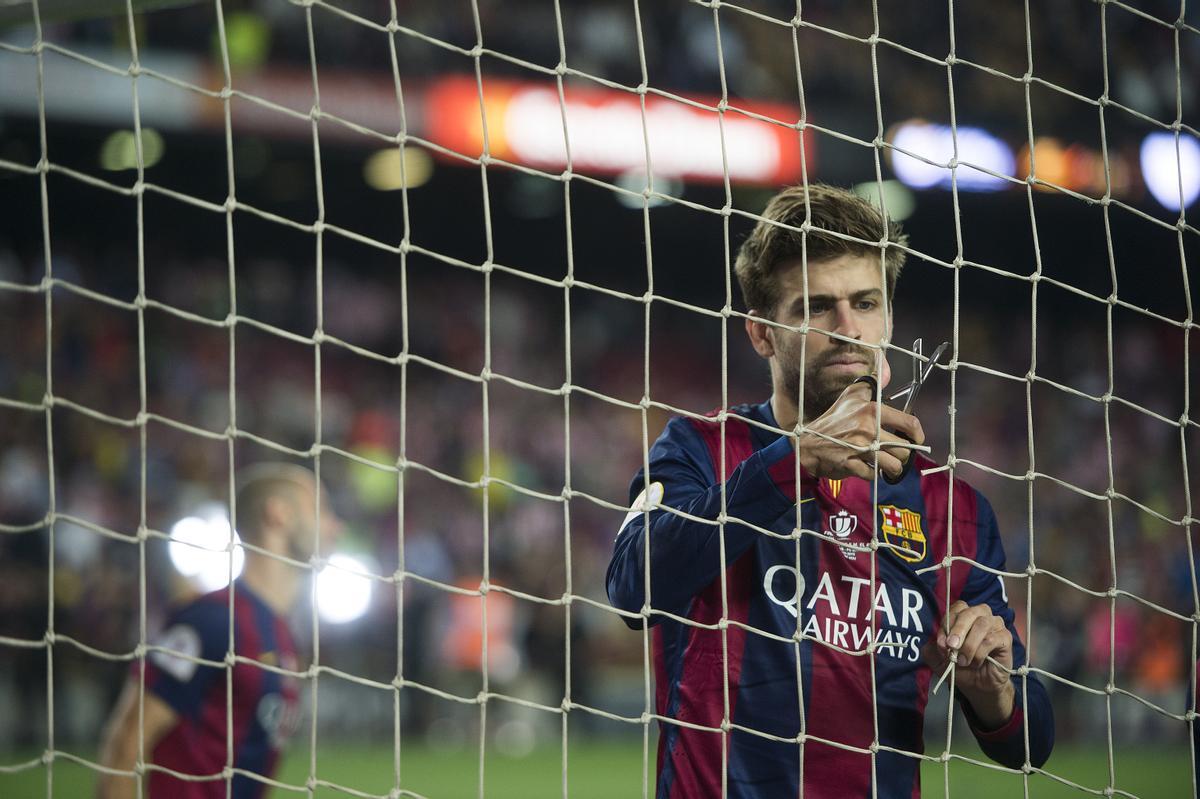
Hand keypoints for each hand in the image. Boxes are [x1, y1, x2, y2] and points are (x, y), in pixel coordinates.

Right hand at [796, 377, 924, 480]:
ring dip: (891, 468)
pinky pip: (873, 474)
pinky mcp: (850, 464)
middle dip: (901, 455)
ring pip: (892, 465)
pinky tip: (867, 468)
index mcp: (872, 411)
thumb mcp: (850, 396)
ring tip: (886, 465)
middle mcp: (867, 428)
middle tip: (895, 455)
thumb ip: (869, 385)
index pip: (909, 423)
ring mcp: (859, 448)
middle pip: (903, 449)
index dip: (918, 435)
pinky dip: (872, 474)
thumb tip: (883, 374)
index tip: (917, 440)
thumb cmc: (832, 419)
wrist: (808, 441)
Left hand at [926, 600, 1015, 727]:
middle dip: (957, 630)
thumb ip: (932, 649)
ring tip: (963, 661)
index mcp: (964, 614)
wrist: (978, 685)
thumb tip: (934, 642)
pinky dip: (980, 652)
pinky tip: (975, 662)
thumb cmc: (961, 666)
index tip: (941, 643)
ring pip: (981, 624)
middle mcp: (981, 615)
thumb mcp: (939, 660)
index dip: (946, 624)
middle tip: (951, 647)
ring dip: (969, 644)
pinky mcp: (1005, 637)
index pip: (955, 609)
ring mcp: (995, 625)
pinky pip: (992, 639)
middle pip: (968, 613)